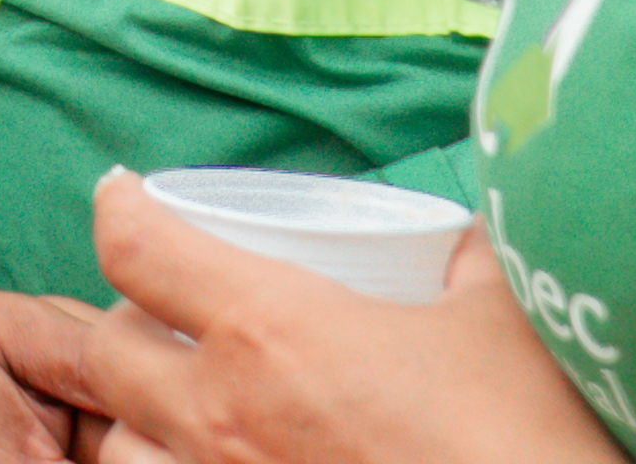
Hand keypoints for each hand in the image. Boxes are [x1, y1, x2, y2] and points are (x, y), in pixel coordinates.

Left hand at [6, 176, 623, 463]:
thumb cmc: (528, 439)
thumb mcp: (506, 322)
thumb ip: (471, 263)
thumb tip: (467, 240)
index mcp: (269, 333)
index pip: (135, 246)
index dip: (121, 209)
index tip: (126, 197)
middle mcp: (224, 418)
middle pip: (107, 350)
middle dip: (128, 322)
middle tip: (172, 314)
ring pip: (122, 450)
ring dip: (142, 421)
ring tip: (189, 411)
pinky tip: (231, 462)